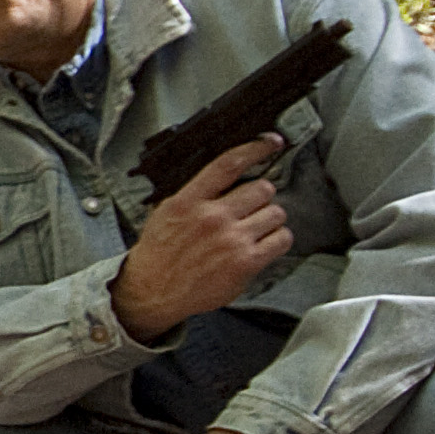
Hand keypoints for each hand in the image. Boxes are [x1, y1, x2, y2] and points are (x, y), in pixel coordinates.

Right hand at [111, 136, 294, 337]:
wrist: (153, 291)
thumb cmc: (160, 253)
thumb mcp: (166, 212)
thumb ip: (195, 193)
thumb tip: (225, 176)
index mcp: (189, 201)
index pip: (229, 164)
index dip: (256, 148)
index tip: (272, 143)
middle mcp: (212, 217)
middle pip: (262, 188)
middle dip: (261, 196)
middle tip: (252, 207)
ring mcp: (231, 240)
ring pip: (276, 213)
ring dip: (270, 219)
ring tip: (256, 228)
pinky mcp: (246, 262)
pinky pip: (281, 239)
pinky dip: (277, 240)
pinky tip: (264, 243)